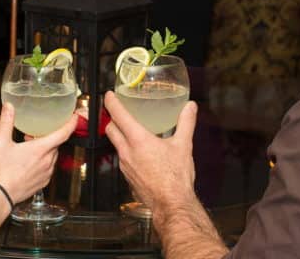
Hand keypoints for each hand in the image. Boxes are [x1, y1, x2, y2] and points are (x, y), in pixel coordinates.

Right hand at [0, 103, 77, 203]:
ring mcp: (47, 173)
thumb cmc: (1, 171)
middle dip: (47, 137)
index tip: (74, 117)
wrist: (0, 194)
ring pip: (52, 155)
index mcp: (40, 149)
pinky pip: (48, 167)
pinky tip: (29, 162)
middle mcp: (47, 161)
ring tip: (28, 148)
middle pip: (55, 143)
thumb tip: (9, 107)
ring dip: (44, 149)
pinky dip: (43, 162)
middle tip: (33, 135)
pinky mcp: (44, 182)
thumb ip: (6, 122)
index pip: (63, 133)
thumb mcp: (0, 142)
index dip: (70, 123)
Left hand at [104, 91, 197, 210]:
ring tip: (130, 130)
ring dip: (119, 135)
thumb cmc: (175, 177)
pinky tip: (139, 152)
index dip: (111, 102)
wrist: (171, 204)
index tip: (109, 95)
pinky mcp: (128, 177)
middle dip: (111, 118)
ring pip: (115, 144)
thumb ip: (186, 123)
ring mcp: (125, 166)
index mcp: (138, 140)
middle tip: (117, 111)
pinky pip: (122, 159)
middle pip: (110, 129)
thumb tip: (190, 107)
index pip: (118, 115)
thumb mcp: (183, 145)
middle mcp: (127, 152)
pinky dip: (126, 150)